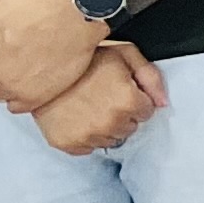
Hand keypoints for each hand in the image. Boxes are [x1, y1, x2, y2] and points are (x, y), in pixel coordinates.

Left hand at [0, 0, 105, 112]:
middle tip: (17, 52)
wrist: (77, 16)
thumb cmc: (38, 4)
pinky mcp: (32, 99)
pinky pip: (16, 107)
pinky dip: (23, 96)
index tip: (0, 46)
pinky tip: (35, 79)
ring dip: (8, 83)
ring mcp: (9, 87)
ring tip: (29, 64)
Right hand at [30, 45, 165, 154]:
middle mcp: (110, 123)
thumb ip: (150, 76)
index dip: (134, 98)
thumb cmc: (84, 59)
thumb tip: (163, 103)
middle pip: (129, 128)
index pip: (146, 112)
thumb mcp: (123, 54)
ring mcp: (88, 136)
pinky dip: (83, 136)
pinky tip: (76, 116)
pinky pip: (87, 148)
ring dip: (103, 126)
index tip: (119, 89)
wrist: (40, 68)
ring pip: (110, 140)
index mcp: (128, 101)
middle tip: (101, 96)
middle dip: (121, 113)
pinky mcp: (68, 144)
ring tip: (87, 105)